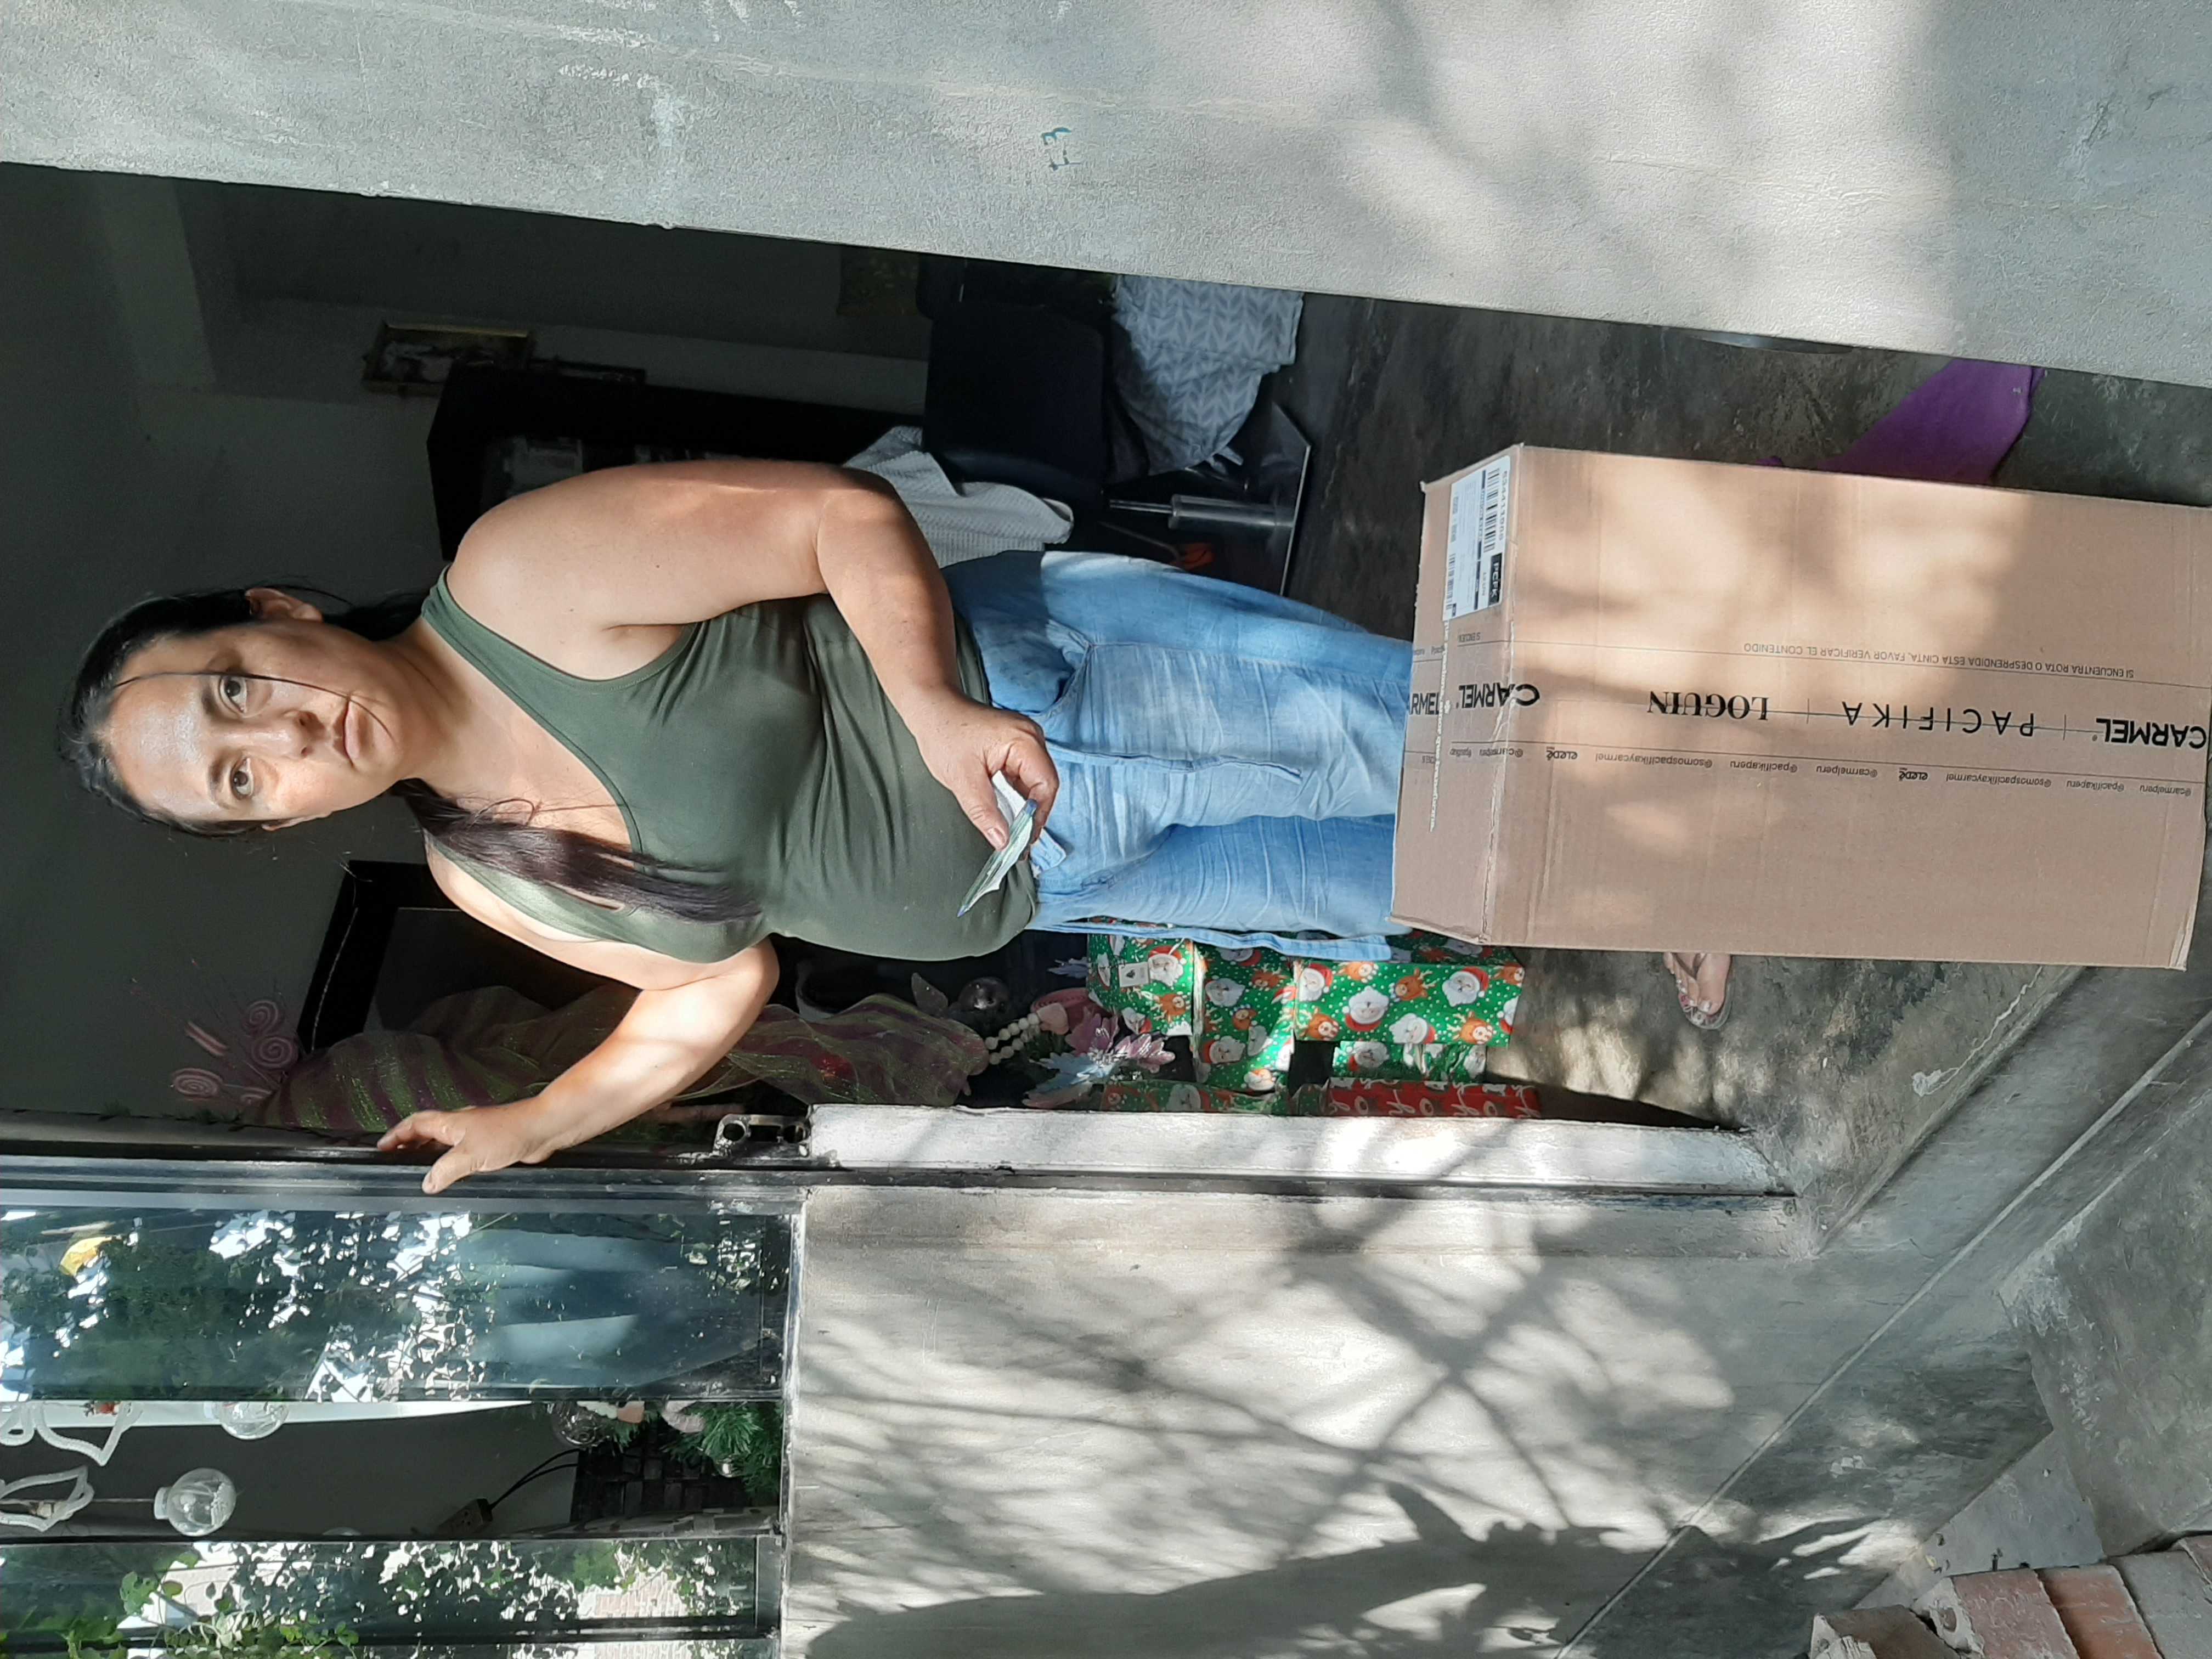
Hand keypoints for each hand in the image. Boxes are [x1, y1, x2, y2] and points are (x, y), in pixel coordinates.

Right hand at [377, 1099, 565, 1193]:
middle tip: (397, 1160)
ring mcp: (476, 1136)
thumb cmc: (509, 1133)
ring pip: (446, 1145)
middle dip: (410, 1145)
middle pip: (427, 1133)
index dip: (396, 1134)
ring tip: (420, 1173)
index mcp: (450, 1123)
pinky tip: (454, 1179)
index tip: (381, 1147)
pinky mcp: (491, 1147)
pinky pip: (464, 1156)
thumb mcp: (469, 1155)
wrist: (542, 1130)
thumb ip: (445, 1170)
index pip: (415, 1124)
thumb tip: (427, 1184)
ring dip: (431, 1156)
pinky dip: (453, 1165)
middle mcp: (461, 1126)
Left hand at [904, 690, 1059, 847]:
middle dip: (1031, 814)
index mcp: (1023, 740)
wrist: (931, 709)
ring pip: (1034, 783)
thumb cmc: (943, 732)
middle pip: (1044, 785)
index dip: (1037, 816)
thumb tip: (1003, 840)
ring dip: (1022, 806)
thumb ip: (985, 812)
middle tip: (1018, 839)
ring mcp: (1025, 741)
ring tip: (1009, 827)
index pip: (1045, 786)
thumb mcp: (962, 780)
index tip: (1024, 838)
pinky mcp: (1016, 748)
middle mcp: (1031, 738)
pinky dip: (1015, 795)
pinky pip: (1023, 777)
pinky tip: (1004, 809)